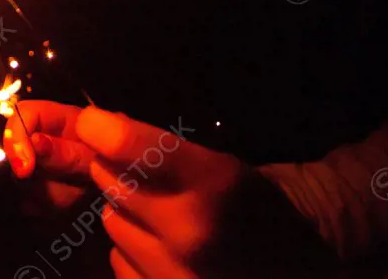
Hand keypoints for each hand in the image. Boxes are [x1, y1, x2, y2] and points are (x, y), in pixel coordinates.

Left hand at [7, 101, 333, 277]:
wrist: (295, 265)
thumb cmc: (252, 205)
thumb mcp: (217, 164)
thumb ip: (154, 147)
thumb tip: (92, 126)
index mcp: (211, 184)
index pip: (123, 144)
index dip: (99, 128)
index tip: (95, 125)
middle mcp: (190, 233)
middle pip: (108, 181)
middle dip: (117, 170)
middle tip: (148, 175)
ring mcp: (175, 274)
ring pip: (110, 222)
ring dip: (125, 214)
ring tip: (165, 219)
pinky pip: (119, 260)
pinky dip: (133, 251)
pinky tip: (167, 251)